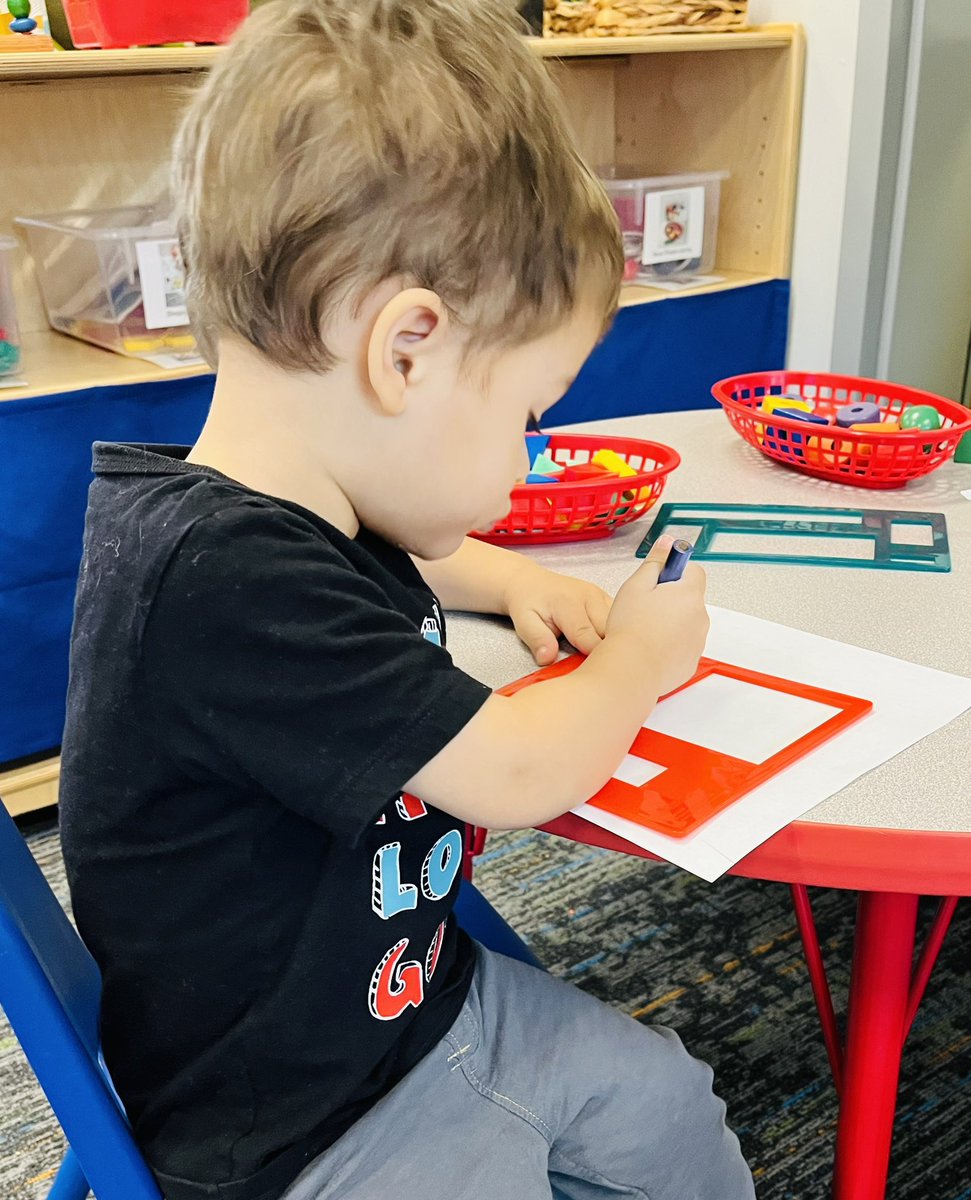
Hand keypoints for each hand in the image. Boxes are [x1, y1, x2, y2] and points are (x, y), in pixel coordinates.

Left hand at [502, 560, 611, 666]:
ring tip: (609, 658)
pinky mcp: (607, 599)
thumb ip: (537, 639)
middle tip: (602, 670)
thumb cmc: (527, 604)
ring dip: (616, 641)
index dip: (593, 659)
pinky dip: (619, 633)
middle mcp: (590, 597)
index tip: (594, 675)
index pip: (588, 637)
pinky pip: (621, 618)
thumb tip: (547, 659)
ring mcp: (601, 596)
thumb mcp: (523, 622)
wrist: (530, 581)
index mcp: (568, 604)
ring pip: (621, 624)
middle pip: (609, 631)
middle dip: (608, 651)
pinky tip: (612, 644)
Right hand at [606, 535, 708, 695]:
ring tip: (644, 629)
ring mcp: (697, 641)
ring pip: (686, 623)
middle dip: (671, 599)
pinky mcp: (690, 662)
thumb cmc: (630, 629)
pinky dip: (670, 645)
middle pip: (689, 598)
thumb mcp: (636, 585)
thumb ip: (656, 562)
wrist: (630, 670)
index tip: (660, 578)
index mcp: (689, 594)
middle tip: (645, 606)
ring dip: (671, 622)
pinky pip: (683, 646)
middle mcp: (700, 617)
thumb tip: (667, 543)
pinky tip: (650, 646)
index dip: (675, 571)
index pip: (694, 570)